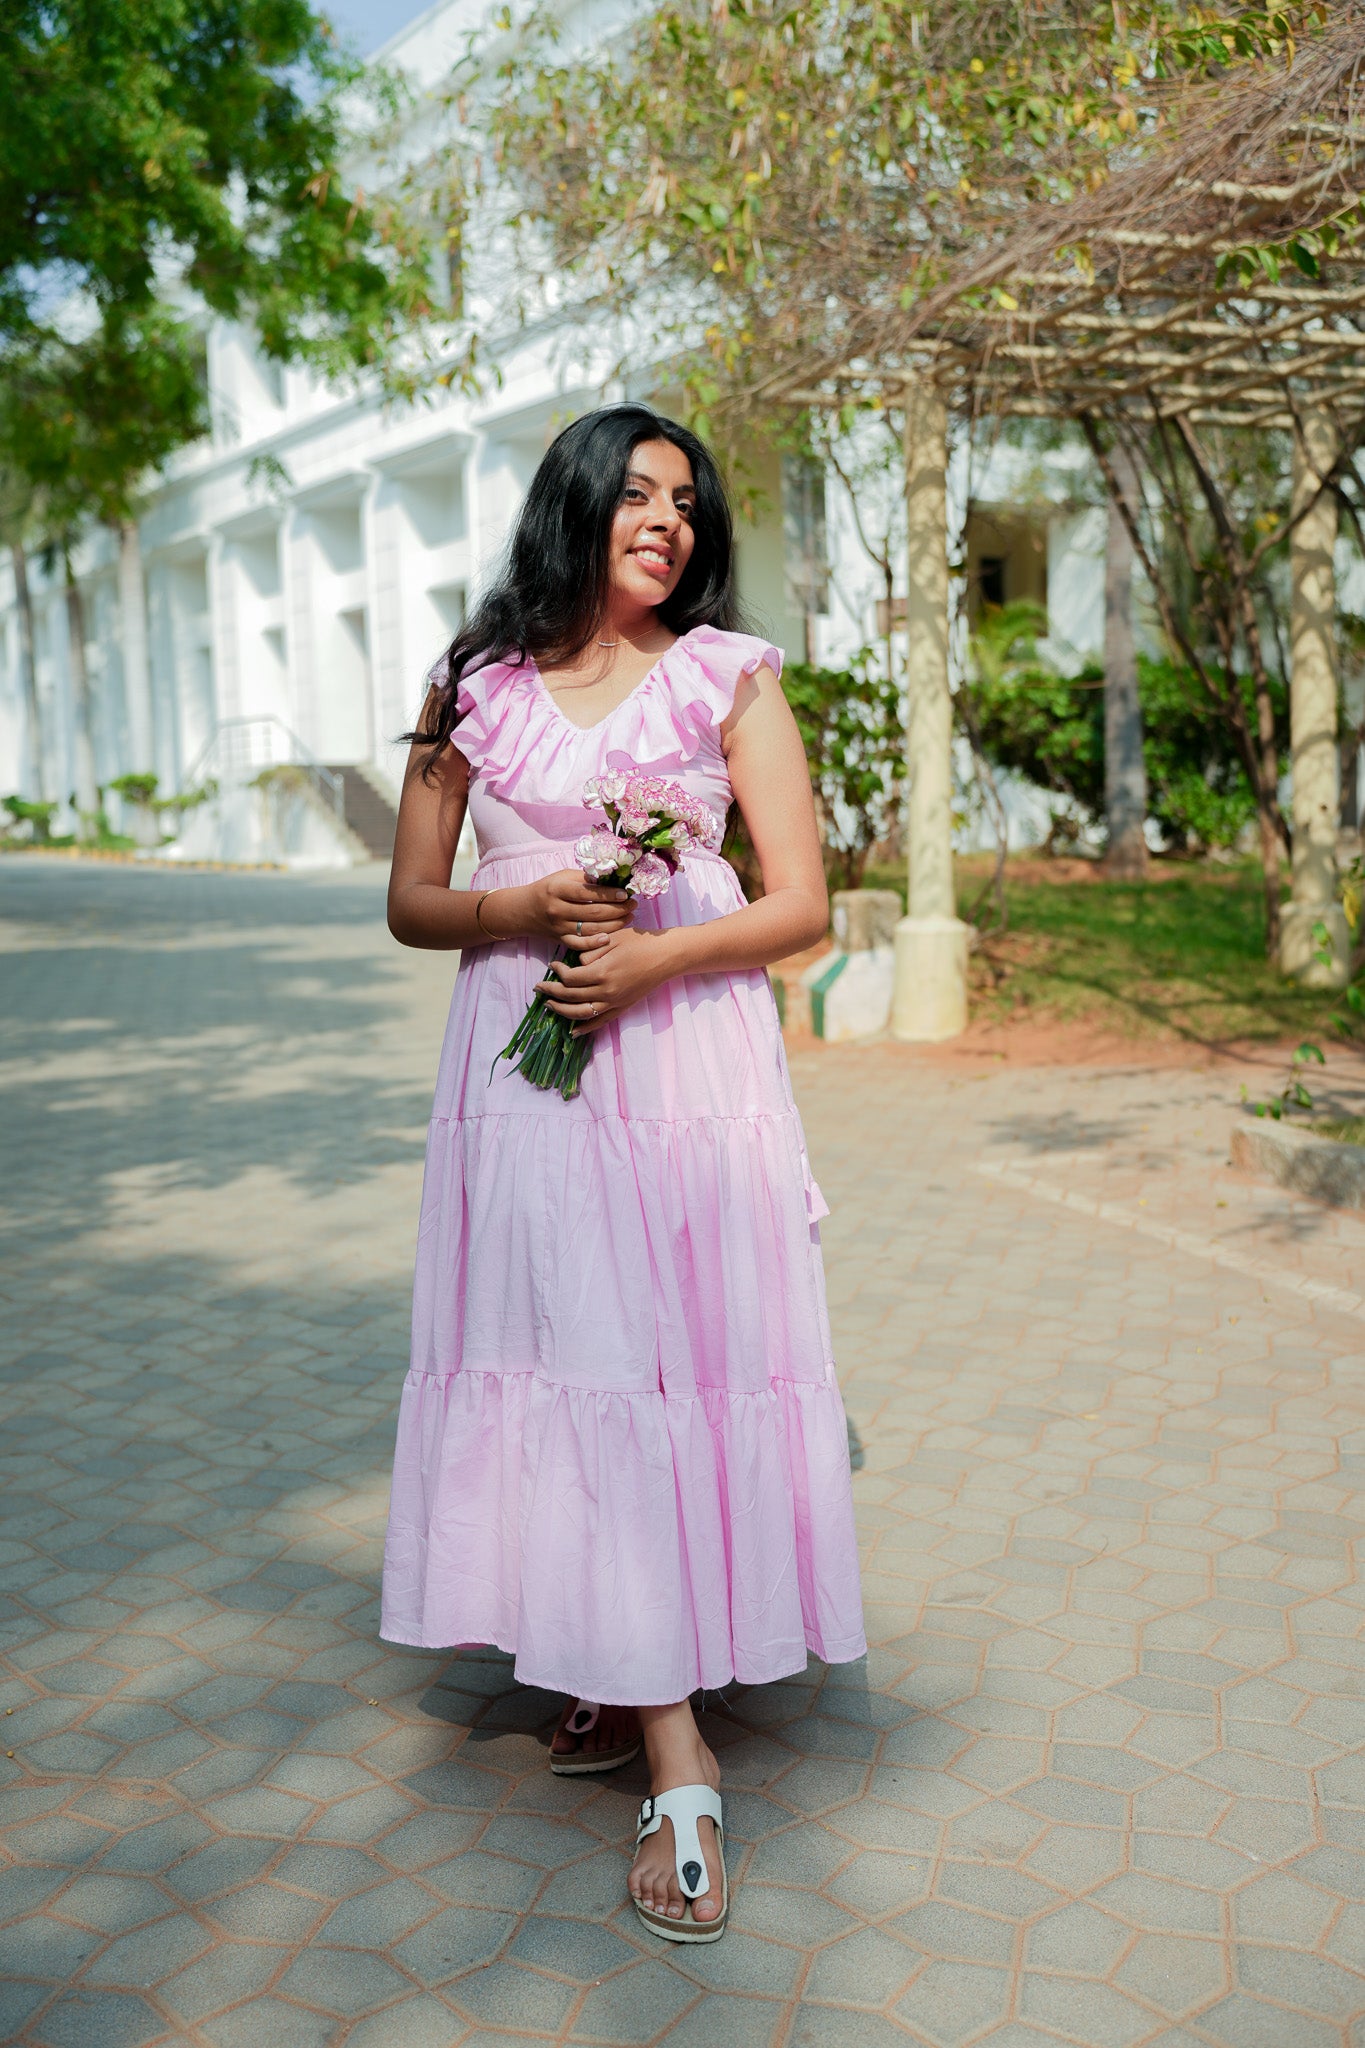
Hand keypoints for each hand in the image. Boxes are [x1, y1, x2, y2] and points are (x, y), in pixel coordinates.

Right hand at [518, 869, 633, 943]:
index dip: (608, 894)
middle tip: (632, 905)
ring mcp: (559, 927)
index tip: (625, 893)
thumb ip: (585, 878)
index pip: (587, 893)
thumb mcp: (562, 877)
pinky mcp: (560, 940)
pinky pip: (579, 945)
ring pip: (590, 929)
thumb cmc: (549, 889)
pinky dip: (594, 944)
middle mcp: (557, 909)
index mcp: (558, 890)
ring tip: (628, 917)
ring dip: (613, 924)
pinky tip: (608, 938)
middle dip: (617, 909)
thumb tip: (612, 877)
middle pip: (592, 912)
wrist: (525, 910)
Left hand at [534, 927, 678, 1032]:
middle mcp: (607, 991)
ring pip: (582, 1013)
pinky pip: (601, 1022)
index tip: (552, 965)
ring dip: (562, 1011)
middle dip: (552, 992)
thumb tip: (576, 963)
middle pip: (571, 997)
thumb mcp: (612, 940)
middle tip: (539, 987)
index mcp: (602, 972)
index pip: (570, 979)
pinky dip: (585, 1028)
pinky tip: (573, 1032)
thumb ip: (590, 952)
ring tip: (549, 1006)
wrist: (666, 956)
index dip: (557, 973)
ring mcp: (615, 1002)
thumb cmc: (640, 942)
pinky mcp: (623, 1007)